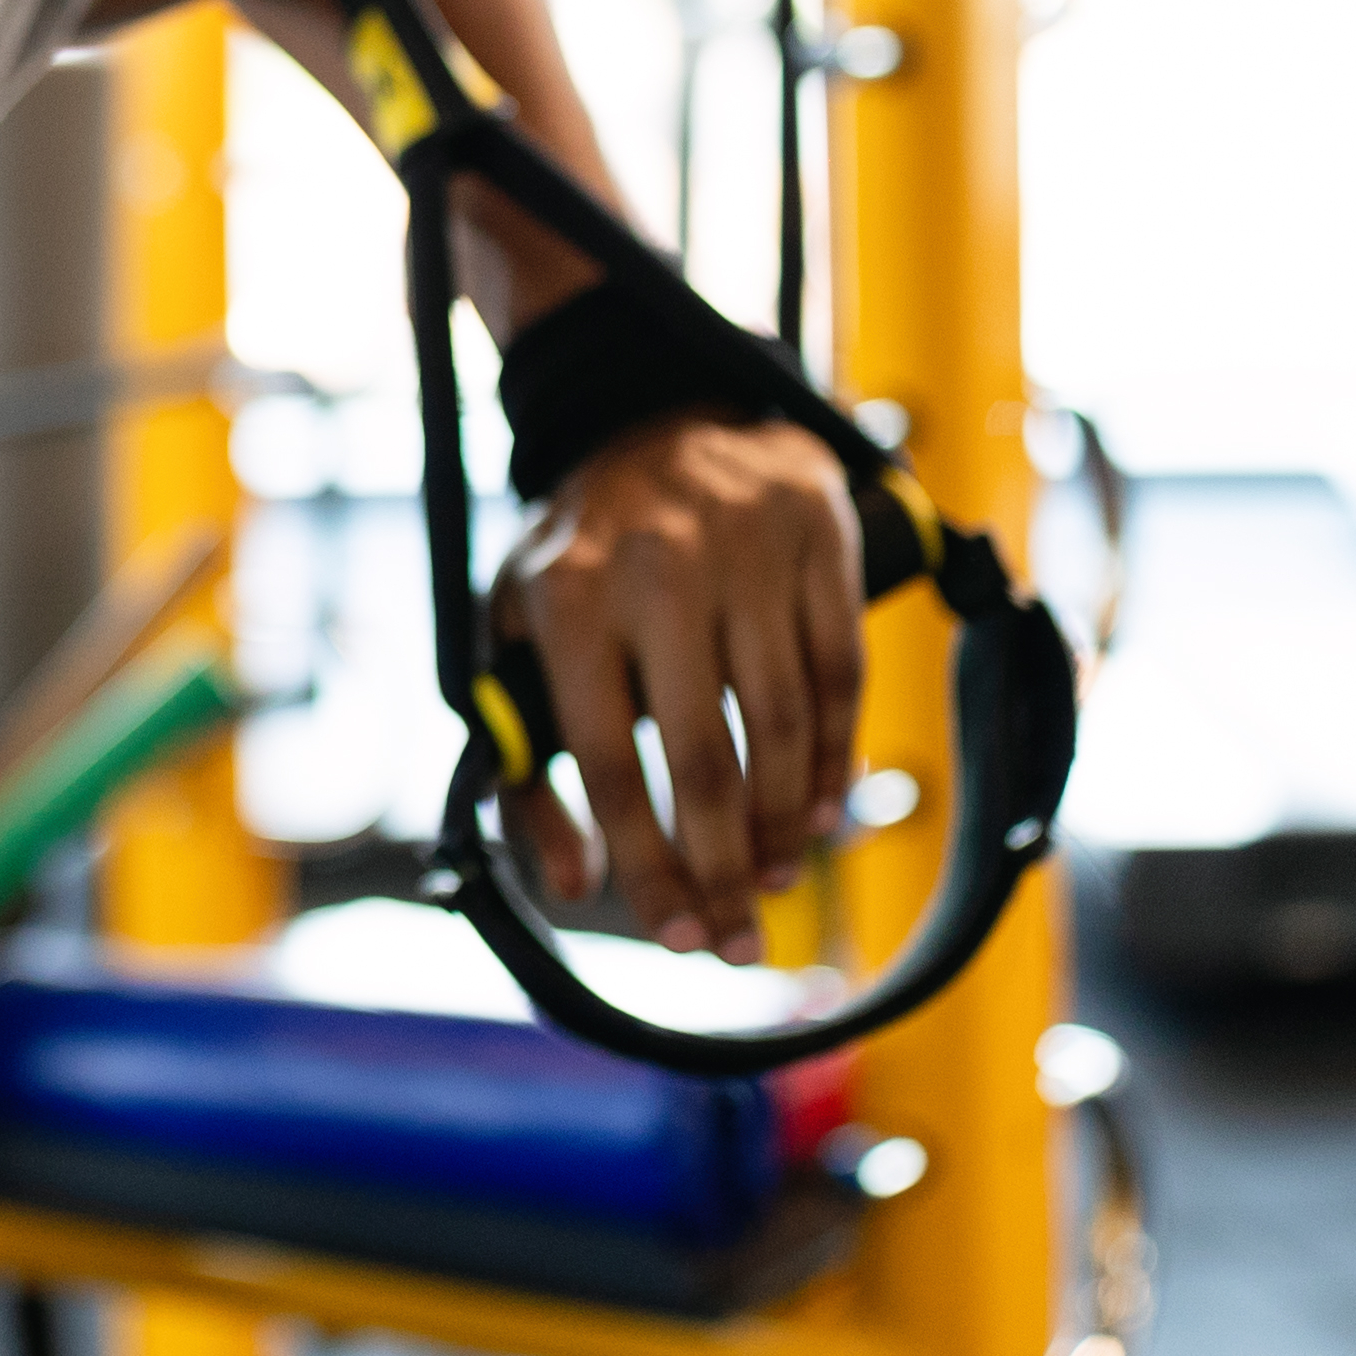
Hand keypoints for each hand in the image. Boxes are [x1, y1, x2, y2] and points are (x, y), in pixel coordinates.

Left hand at [492, 412, 863, 950]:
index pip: (613, 764)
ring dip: (782, 823)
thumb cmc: (581, 554)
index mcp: (568, 597)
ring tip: (772, 880)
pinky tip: (819, 813)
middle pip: (706, 757)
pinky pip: (840, 672)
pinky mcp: (820, 535)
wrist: (661, 415)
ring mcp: (748, 547)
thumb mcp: (516, 632)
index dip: (648, 866)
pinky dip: (836, 757)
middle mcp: (659, 569)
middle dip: (723, 868)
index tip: (677, 937)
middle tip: (740, 941)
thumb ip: (525, 759)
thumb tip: (571, 883)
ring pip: (784, 723)